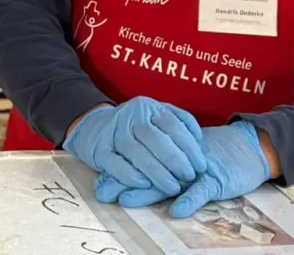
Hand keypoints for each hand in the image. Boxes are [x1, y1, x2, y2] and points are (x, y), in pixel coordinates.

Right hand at [64, 96, 207, 195]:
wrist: (92, 125)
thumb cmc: (134, 125)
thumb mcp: (156, 114)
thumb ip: (179, 121)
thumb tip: (198, 138)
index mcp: (148, 107)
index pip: (172, 125)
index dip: (189, 147)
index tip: (201, 166)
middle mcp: (130, 117)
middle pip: (155, 139)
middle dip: (176, 161)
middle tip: (189, 177)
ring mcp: (113, 133)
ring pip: (136, 153)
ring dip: (157, 172)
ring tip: (172, 187)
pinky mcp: (99, 150)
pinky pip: (115, 164)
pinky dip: (130, 175)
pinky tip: (145, 184)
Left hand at [95, 120, 270, 216]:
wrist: (247, 147)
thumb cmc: (211, 158)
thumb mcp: (185, 162)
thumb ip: (161, 169)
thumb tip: (129, 183)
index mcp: (168, 156)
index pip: (140, 163)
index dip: (120, 175)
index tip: (100, 187)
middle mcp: (177, 161)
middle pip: (147, 170)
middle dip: (124, 183)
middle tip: (104, 193)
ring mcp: (195, 169)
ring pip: (169, 179)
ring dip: (148, 190)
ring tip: (127, 200)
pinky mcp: (215, 179)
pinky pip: (201, 190)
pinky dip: (189, 200)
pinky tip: (176, 210)